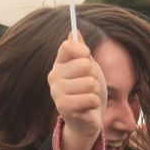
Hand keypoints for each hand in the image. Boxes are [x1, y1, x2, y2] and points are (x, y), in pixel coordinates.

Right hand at [48, 35, 105, 149]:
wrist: (88, 119)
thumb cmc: (88, 91)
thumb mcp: (88, 68)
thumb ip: (81, 51)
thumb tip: (74, 31)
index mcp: (59, 64)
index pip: (68, 46)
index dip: (83, 51)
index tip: (87, 58)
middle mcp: (54, 76)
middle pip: (85, 65)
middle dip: (94, 77)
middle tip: (88, 86)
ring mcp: (57, 92)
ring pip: (90, 83)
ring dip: (94, 92)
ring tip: (87, 98)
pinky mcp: (64, 107)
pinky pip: (91, 98)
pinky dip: (94, 103)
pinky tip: (87, 108)